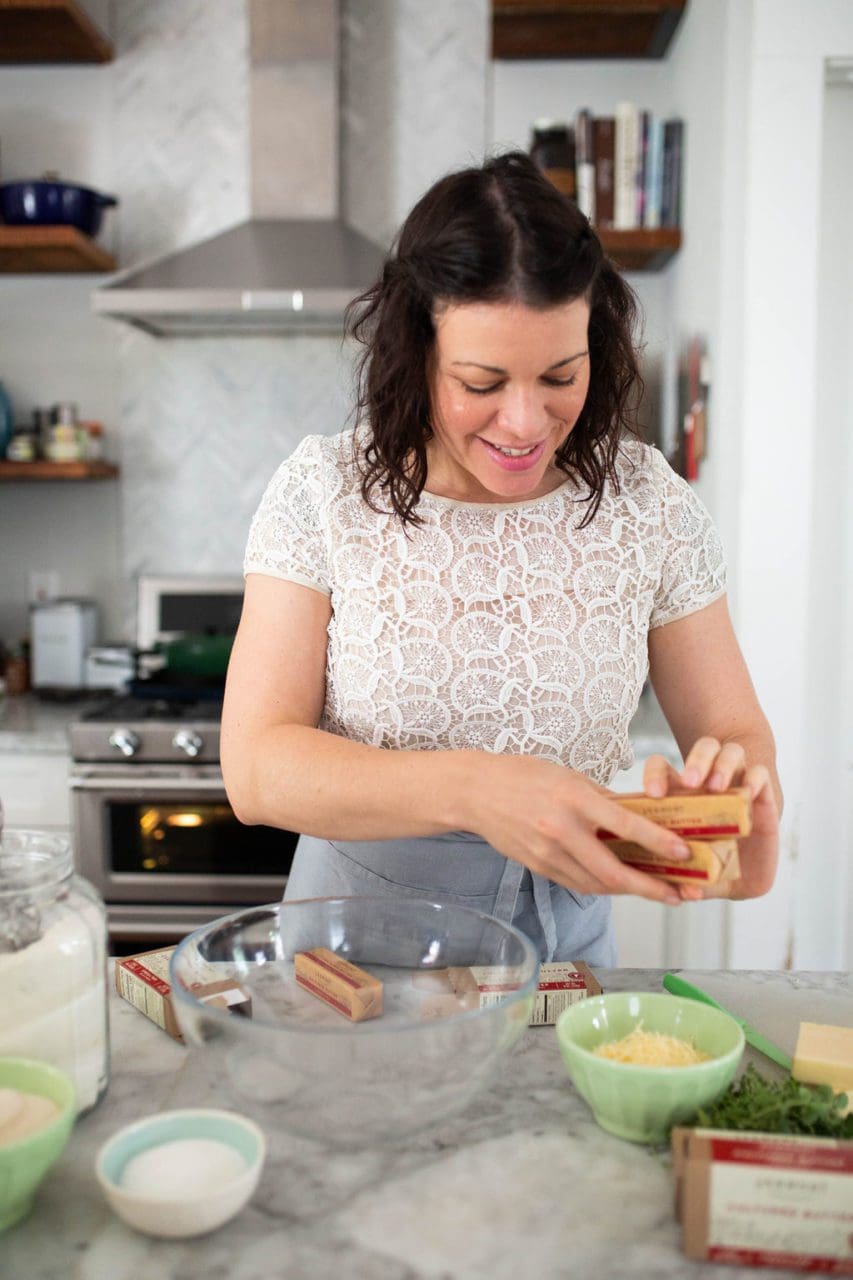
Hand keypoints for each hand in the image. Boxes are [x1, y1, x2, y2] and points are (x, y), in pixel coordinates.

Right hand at [470, 753, 695, 906]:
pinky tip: (618, 884)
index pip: (625, 826)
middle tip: (677, 895)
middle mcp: (561, 830)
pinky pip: (577, 883)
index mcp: (574, 799)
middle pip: (613, 871)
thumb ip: (603, 799)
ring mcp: (547, 853)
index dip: (658, 842)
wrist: (475, 792)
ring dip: (628, 892)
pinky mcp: (538, 867)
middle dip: (649, 888)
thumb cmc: (524, 775)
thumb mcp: (569, 776)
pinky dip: (601, 886)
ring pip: (596, 884)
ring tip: (655, 892)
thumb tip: (639, 815)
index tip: (683, 853)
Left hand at [642, 737, 779, 901]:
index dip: (655, 774)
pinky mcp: (762, 794)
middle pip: (702, 750)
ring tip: (717, 787)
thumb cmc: (710, 867)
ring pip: (729, 752)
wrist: (747, 871)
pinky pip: (760, 772)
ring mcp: (736, 784)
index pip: (662, 768)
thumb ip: (693, 882)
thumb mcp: (699, 876)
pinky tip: (748, 793)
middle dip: (695, 761)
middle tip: (689, 782)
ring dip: (722, 765)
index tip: (653, 794)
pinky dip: (754, 778)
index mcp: (682, 796)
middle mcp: (708, 783)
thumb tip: (688, 893)